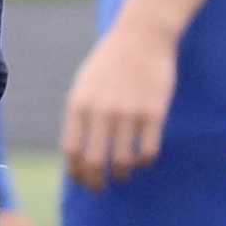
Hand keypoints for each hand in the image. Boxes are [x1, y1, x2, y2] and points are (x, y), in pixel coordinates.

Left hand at [65, 17, 177, 189]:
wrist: (141, 37)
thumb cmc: (110, 63)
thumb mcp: (84, 85)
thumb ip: (81, 114)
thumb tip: (78, 150)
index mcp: (79, 104)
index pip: (71, 150)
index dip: (76, 171)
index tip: (81, 181)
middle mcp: (101, 111)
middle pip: (94, 160)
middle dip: (96, 180)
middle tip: (100, 188)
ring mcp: (128, 112)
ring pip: (123, 160)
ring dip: (122, 173)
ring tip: (123, 175)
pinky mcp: (154, 112)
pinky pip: (148, 150)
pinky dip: (144, 161)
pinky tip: (143, 160)